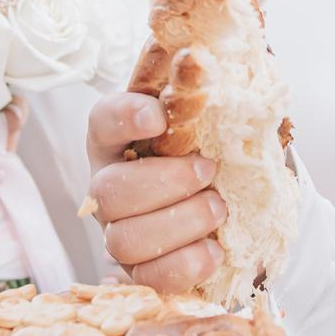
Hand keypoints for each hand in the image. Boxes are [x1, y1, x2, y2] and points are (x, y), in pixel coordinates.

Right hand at [84, 93, 227, 294]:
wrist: (231, 203)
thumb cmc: (210, 151)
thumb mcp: (210, 116)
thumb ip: (199, 89)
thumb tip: (198, 56)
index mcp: (119, 140)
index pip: (102, 121)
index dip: (124, 118)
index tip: (158, 116)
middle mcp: (109, 187)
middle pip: (108, 192)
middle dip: (164, 182)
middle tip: (208, 169)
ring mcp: (120, 233)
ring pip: (124, 240)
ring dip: (180, 223)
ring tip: (218, 208)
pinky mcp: (142, 273)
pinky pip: (150, 279)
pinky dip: (187, 264)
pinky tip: (216, 248)